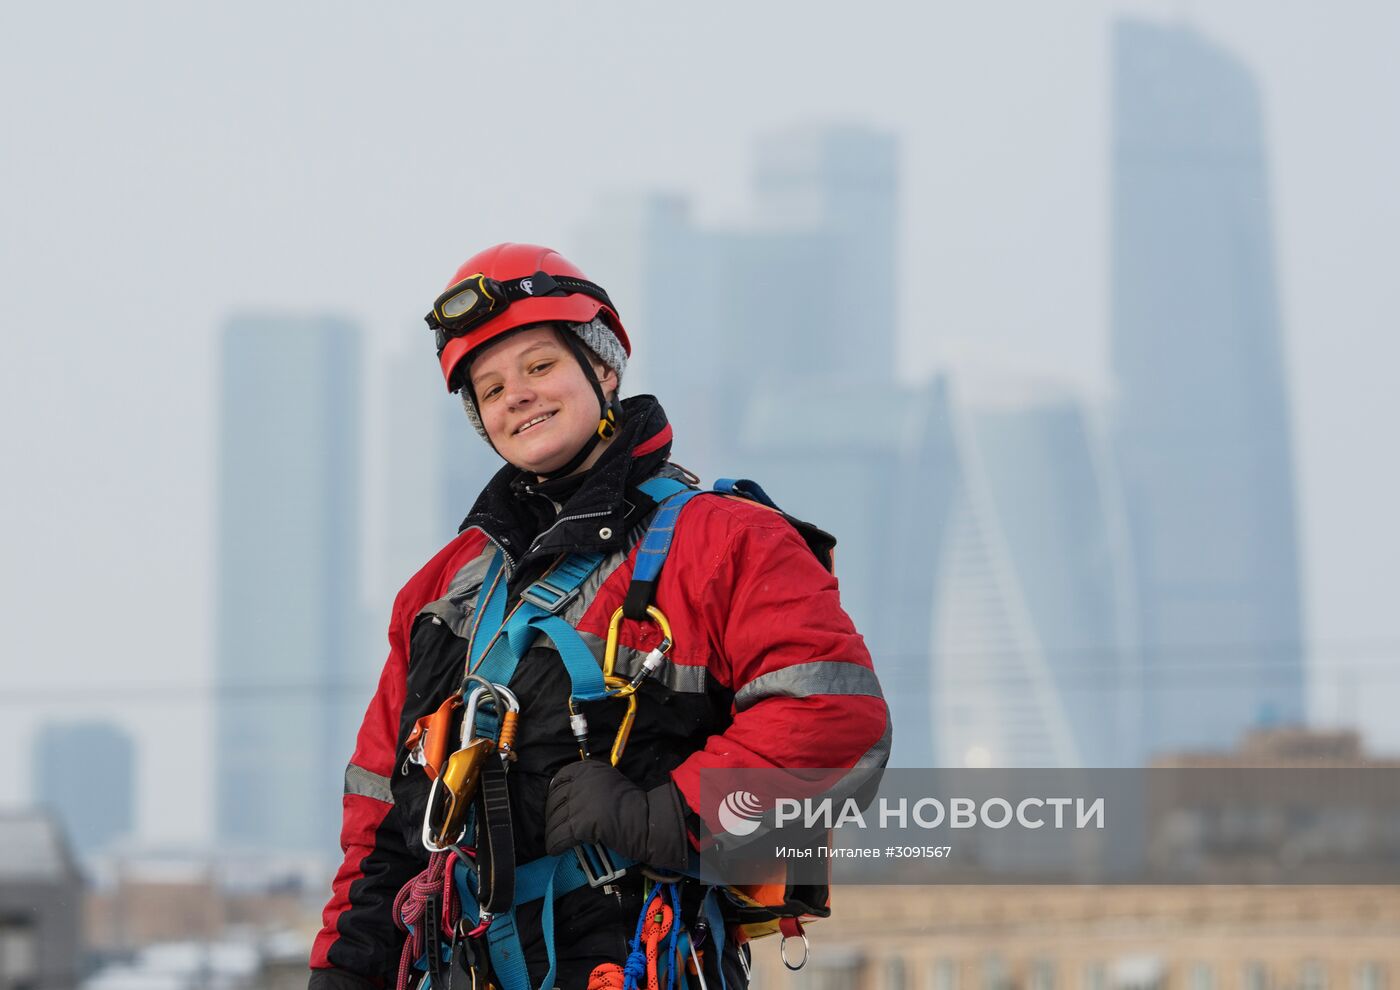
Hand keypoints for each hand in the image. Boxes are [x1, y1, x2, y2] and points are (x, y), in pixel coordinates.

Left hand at [544, 759, 690, 871]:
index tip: (556, 806)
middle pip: (553, 802)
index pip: (558, 781)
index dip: (554, 797)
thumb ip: (587, 783)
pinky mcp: (579, 824)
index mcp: (586, 768)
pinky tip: (557, 849)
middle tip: (558, 827)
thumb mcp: (608, 780)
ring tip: (558, 841)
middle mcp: (579, 782)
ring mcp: (578, 803)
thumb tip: (567, 795)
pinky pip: (558, 838)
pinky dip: (556, 846)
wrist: (647, 820)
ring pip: (554, 822)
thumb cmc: (631, 803)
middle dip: (553, 817)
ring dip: (554, 833)